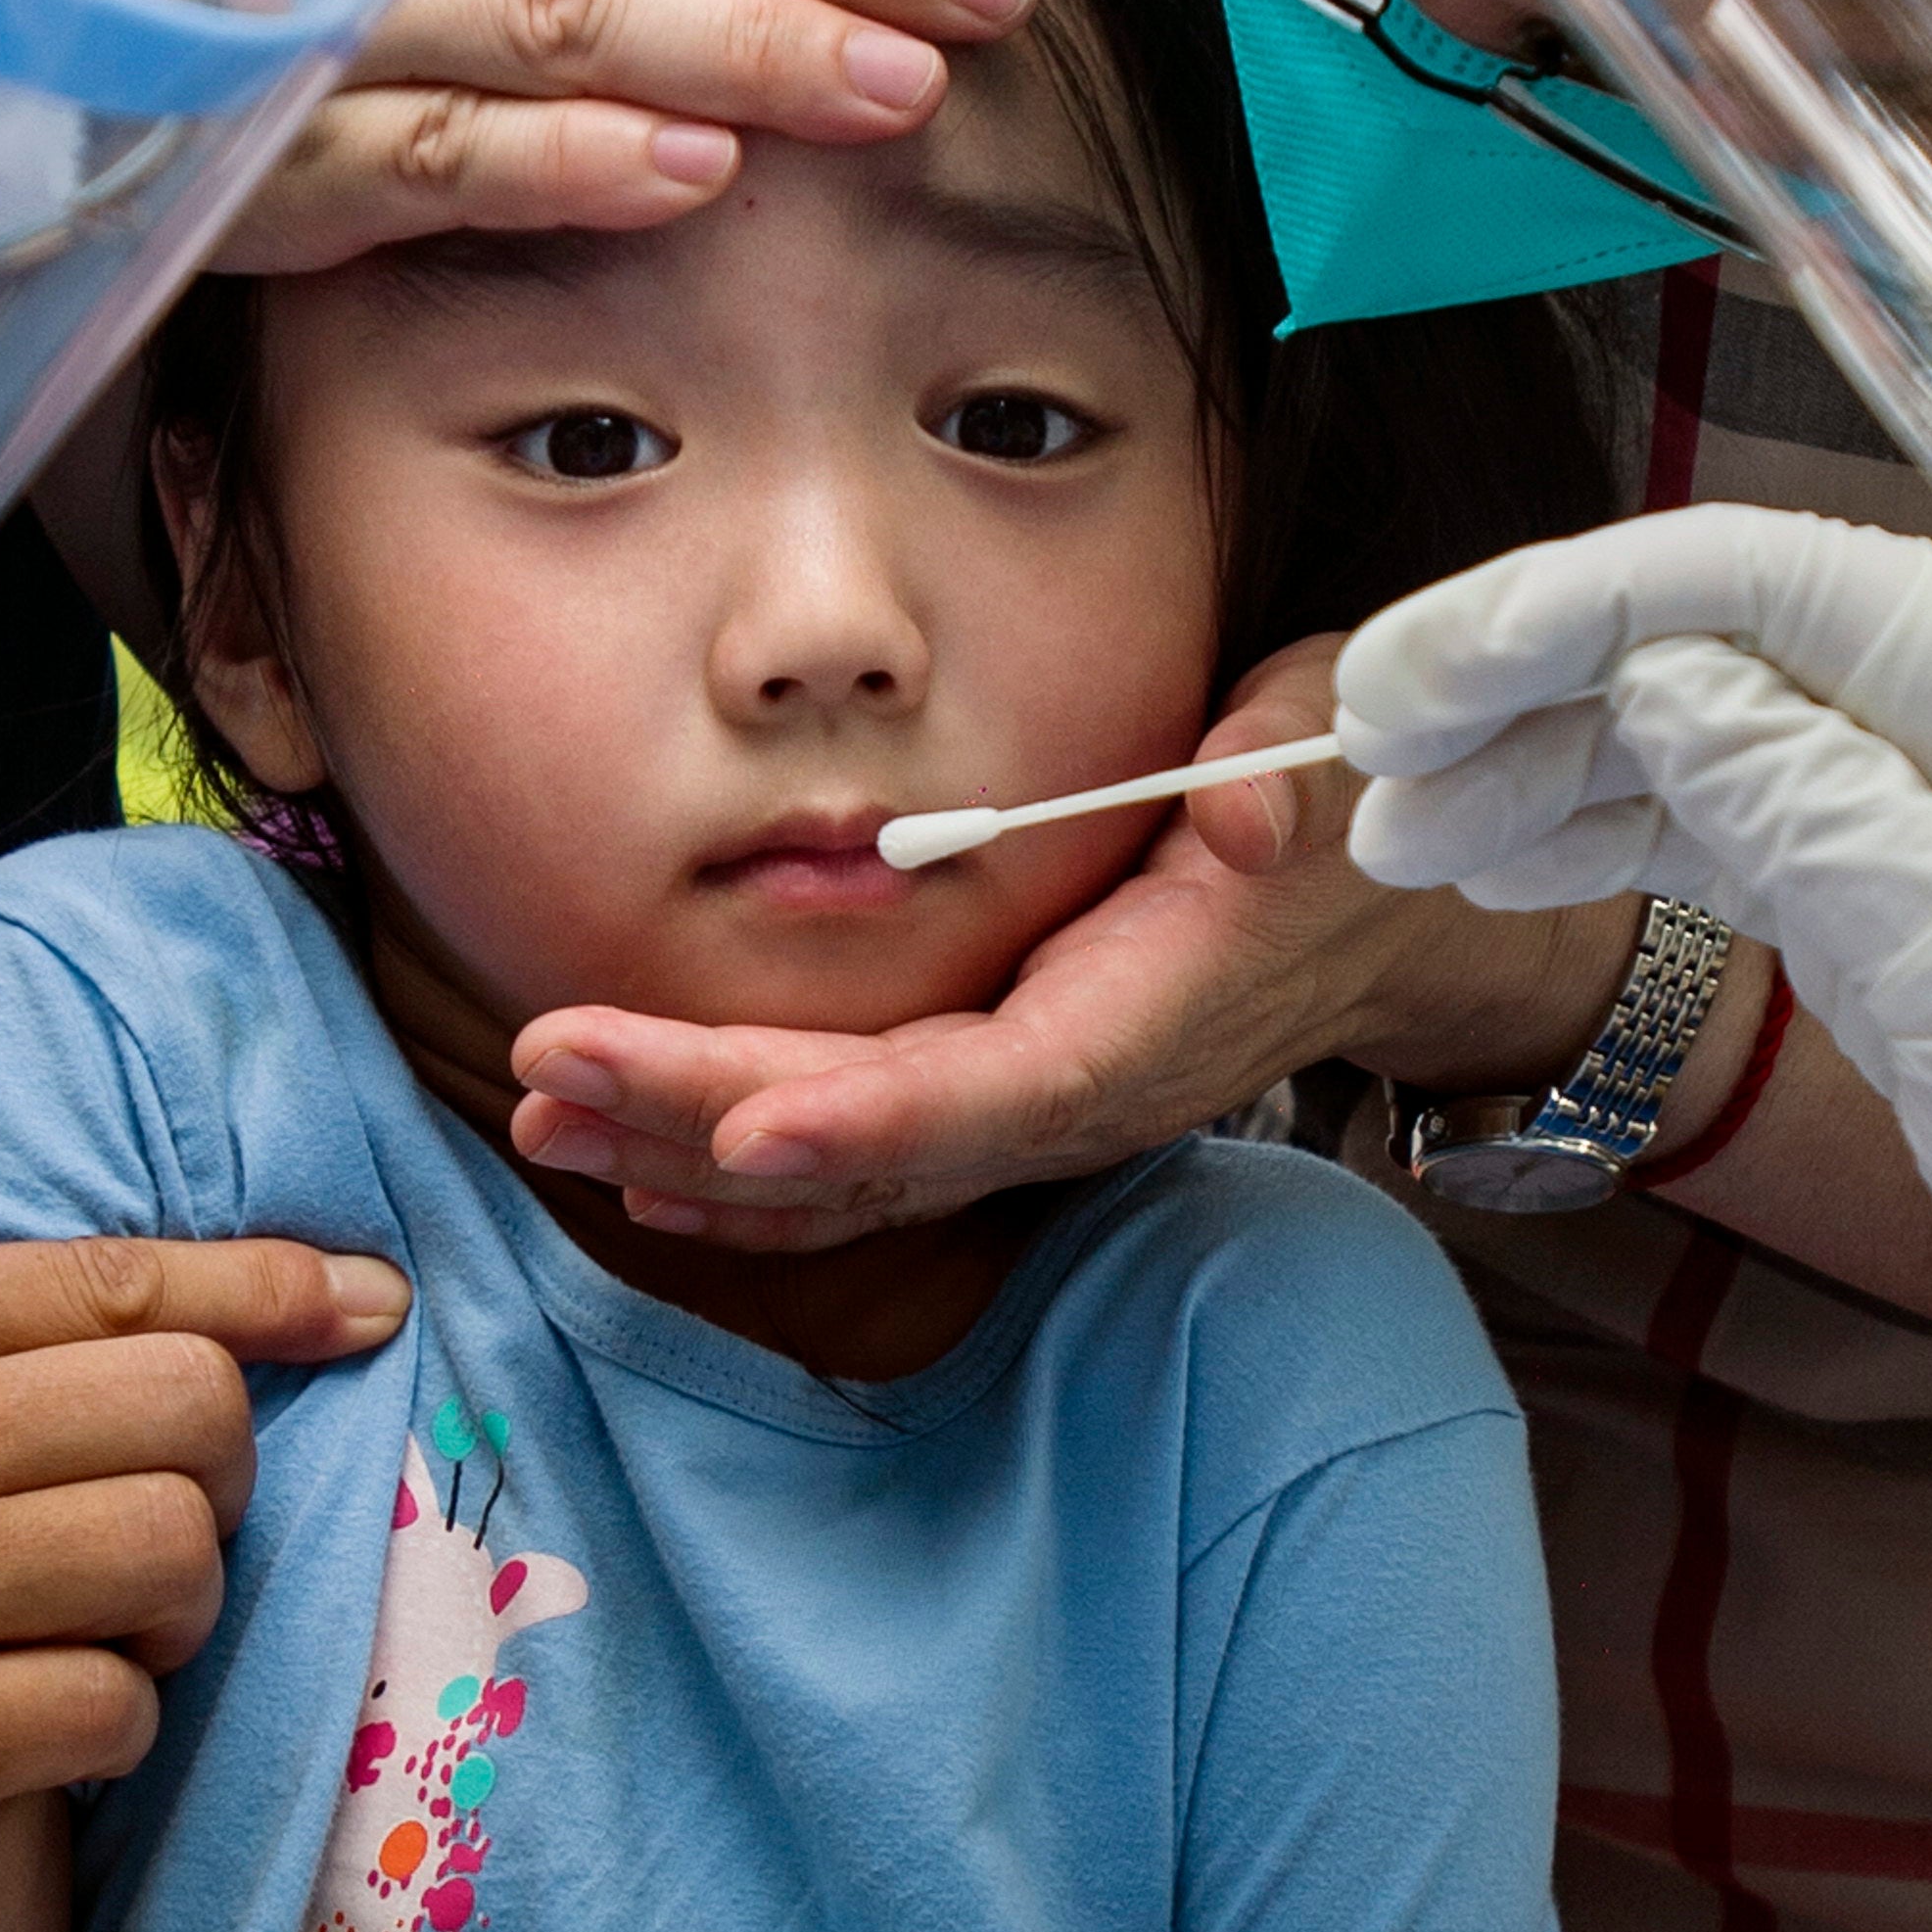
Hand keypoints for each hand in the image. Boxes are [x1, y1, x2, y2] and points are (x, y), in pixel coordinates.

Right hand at [0, 1238, 407, 1910]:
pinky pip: (104, 1713)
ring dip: (173, 1604)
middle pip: (183, 1411)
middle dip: (216, 1466)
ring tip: (103, 1627)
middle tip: (166, 1514)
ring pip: (170, 1560)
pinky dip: (109, 1721)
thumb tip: (74, 1322)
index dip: (270, 1288)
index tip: (363, 1304)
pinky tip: (46, 1722)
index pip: (114, 1278)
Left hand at [508, 638, 1642, 1256]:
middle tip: (548, 1078)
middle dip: (702, 1121)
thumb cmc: (1355, 809)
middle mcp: (1075, 1097)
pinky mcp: (989, 1103)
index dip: (868, 1125)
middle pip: (875, 1146)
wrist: (1389, 911)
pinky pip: (852, 1162)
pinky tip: (633, 1158)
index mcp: (1147, 1018)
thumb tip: (1243, 811)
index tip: (739, 1131)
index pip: (994, 1096)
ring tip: (542, 1118)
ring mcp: (1026, 1113)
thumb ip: (1289, 783)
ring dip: (685, 1154)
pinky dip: (736, 1171)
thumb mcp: (1346, 759)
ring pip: (843, 1172)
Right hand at [1337, 508, 1931, 1656]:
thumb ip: (1824, 815)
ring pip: (1693, 743)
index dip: (1578, 608)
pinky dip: (1601, 843)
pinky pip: (1720, 837)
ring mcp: (1926, 821)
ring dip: (1538, 772)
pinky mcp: (1893, 917)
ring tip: (1397, 829)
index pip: (1765, 586)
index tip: (1430, 671)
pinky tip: (1494, 865)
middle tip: (1360, 744)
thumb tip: (1666, 686)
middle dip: (1525, 682)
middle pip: (1707, 648)